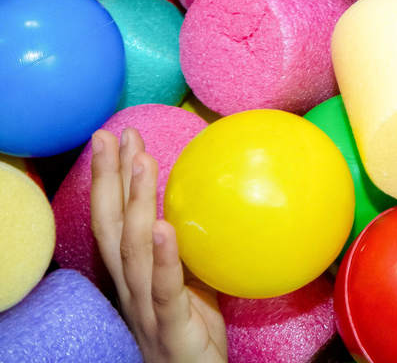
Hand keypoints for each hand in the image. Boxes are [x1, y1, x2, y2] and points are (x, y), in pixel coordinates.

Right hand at [90, 128, 227, 362]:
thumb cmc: (195, 335)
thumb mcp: (194, 283)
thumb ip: (193, 247)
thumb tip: (214, 199)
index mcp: (134, 278)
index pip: (114, 222)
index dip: (111, 181)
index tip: (116, 138)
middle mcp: (130, 291)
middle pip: (110, 229)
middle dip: (108, 180)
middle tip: (111, 136)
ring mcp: (146, 310)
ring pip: (132, 252)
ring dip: (135, 204)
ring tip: (140, 162)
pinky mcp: (171, 328)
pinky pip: (165, 289)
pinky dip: (164, 257)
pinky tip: (165, 228)